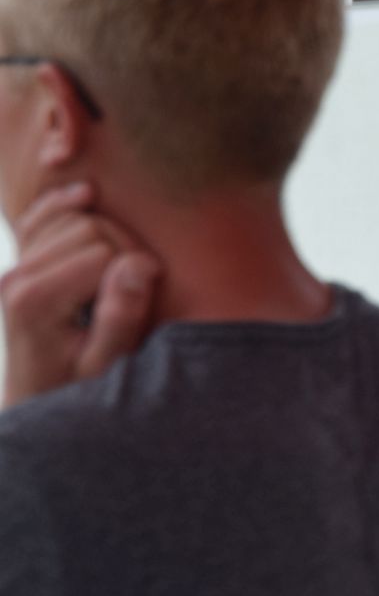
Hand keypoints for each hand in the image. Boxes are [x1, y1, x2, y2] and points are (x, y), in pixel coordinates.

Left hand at [1, 182, 160, 406]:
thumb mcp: (107, 365)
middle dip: (124, 248)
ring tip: (116, 272)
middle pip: (87, 227)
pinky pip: (44, 213)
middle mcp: (15, 277)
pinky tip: (86, 196)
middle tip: (139, 284)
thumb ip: (121, 317)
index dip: (137, 268)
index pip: (102, 251)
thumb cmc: (79, 388)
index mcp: (33, 301)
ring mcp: (14, 267)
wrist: (39, 399)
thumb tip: (139, 264)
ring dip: (104, 235)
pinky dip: (65, 202)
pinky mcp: (20, 261)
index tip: (148, 296)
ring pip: (72, 216)